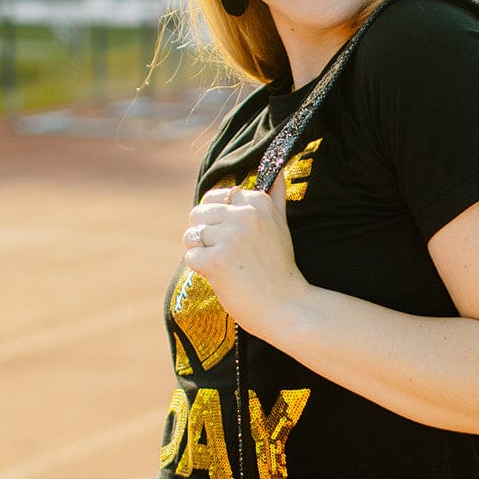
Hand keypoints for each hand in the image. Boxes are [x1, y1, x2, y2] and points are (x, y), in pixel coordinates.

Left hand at [183, 183, 304, 339]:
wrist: (287, 307)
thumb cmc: (280, 268)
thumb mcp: (282, 225)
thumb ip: (275, 198)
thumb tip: (279, 171)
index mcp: (258, 202)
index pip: (216, 196)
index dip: (219, 219)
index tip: (237, 238)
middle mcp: (244, 215)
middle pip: (198, 213)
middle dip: (206, 235)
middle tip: (229, 255)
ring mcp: (229, 238)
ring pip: (191, 235)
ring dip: (202, 253)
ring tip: (226, 267)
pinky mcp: (215, 261)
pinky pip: (191, 257)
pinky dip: (201, 271)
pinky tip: (223, 278)